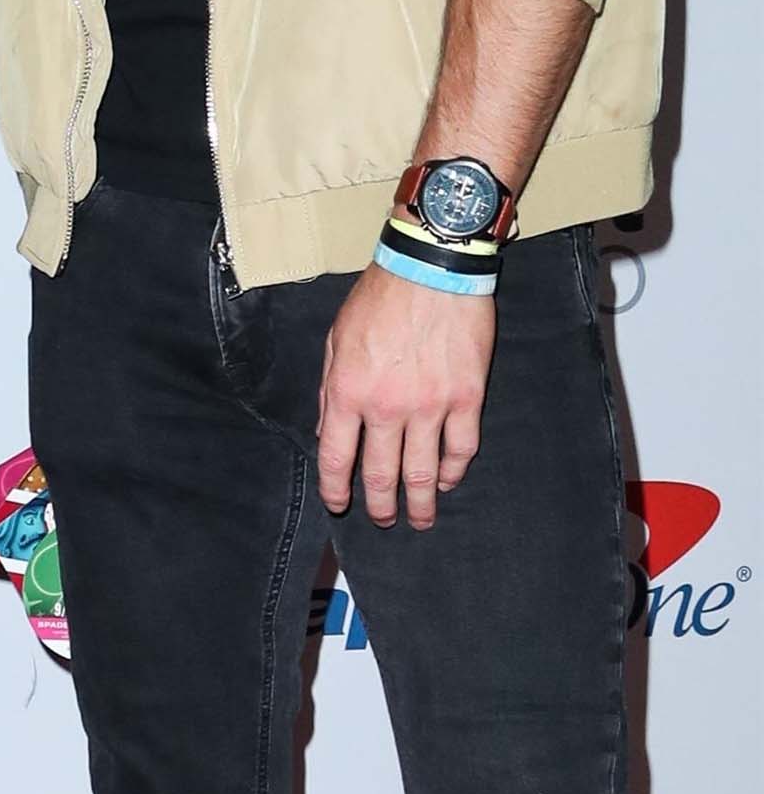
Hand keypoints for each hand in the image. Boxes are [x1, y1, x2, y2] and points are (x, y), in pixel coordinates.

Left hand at [317, 264, 494, 528]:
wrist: (431, 272)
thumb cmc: (378, 300)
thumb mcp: (336, 341)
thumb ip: (331, 390)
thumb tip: (327, 432)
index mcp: (347, 392)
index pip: (336, 457)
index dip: (337, 489)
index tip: (340, 505)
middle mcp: (386, 407)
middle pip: (381, 473)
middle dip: (380, 505)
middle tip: (383, 521)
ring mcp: (430, 405)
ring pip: (423, 471)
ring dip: (421, 502)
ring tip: (420, 519)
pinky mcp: (466, 397)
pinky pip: (461, 447)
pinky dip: (454, 470)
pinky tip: (448, 481)